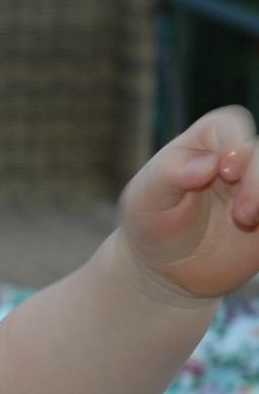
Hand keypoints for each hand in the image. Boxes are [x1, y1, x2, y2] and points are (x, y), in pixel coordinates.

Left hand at [119, 105, 258, 299]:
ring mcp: (257, 187)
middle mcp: (237, 159)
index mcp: (203, 143)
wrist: (166, 268)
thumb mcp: (146, 198)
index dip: (236, 143)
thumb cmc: (152, 223)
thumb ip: (169, 173)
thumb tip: (208, 163)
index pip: (232, 125)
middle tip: (242, 215)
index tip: (225, 172)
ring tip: (246, 222)